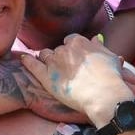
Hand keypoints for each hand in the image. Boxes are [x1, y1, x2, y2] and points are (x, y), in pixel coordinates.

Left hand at [20, 35, 134, 124]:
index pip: (71, 40)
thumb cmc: (111, 77)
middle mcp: (64, 50)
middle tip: (66, 68)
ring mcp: (54, 63)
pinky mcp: (46, 78)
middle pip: (58, 49)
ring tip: (49, 66)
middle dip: (61, 57)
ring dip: (47, 59)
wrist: (104, 96)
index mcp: (79, 42)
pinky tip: (23, 58)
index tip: (75, 58)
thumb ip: (99, 46)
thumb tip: (95, 38)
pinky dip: (27, 61)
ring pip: (45, 55)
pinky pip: (33, 65)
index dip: (73, 49)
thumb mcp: (110, 56)